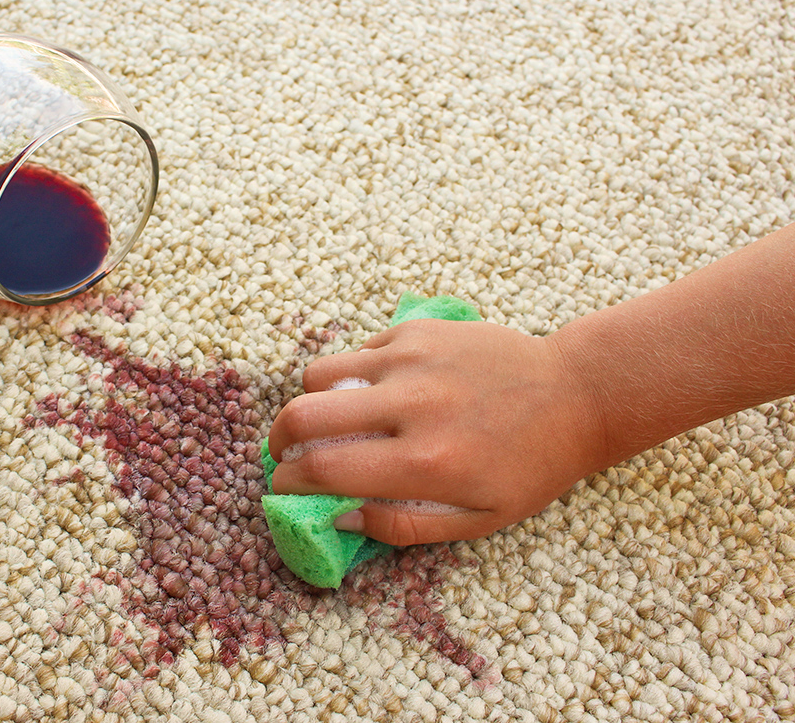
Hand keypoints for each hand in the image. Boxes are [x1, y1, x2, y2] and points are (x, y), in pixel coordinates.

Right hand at [266, 318, 604, 545]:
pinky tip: (383, 392)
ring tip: (332, 420)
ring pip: (319, 374)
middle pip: (304, 414)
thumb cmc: (529, 466)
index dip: (289, 481)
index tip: (286, 487)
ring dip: (313, 402)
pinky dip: (355, 376)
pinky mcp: (419, 331)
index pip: (324, 469)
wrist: (575, 394)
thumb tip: (339, 514)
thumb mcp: (478, 519)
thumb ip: (403, 525)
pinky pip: (359, 352)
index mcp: (427, 462)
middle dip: (280, 439)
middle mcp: (413, 405)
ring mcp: (414, 360)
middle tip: (288, 452)